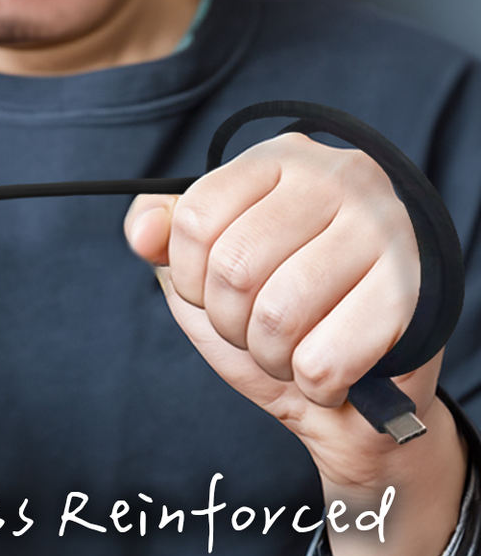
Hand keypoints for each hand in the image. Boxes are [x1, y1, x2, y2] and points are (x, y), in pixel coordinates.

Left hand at [123, 131, 437, 487]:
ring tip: (295, 348)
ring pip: (278, 315)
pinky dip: (314, 383)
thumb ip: (166, 242)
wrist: (349, 395)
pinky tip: (333, 368)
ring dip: (272, 355)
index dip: (191, 279)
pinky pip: (321, 360)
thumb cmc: (274, 323)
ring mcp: (384, 229)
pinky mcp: (412, 291)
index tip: (216, 293)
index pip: (195, 218)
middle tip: (261, 328)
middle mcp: (340, 177)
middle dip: (233, 323)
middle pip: (233, 268)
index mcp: (282, 161)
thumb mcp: (204, 277)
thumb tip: (143, 231)